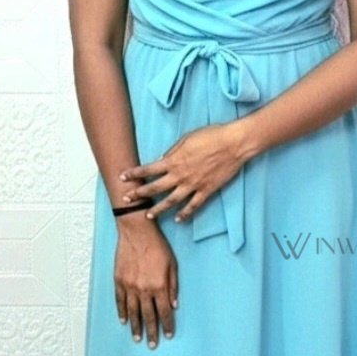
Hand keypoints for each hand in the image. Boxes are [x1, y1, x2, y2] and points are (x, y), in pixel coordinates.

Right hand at [114, 216, 176, 347]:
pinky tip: (124, 321)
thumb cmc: (157, 245)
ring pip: (132, 312)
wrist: (137, 231)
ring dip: (135, 327)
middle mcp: (143, 290)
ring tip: (138, 338)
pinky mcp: (119, 281)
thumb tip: (173, 305)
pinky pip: (120, 301)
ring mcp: (129, 286)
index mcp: (159, 286)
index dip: (167, 325)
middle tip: (152, 345)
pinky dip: (122, 312)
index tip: (168, 335)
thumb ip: (173, 287)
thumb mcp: (172, 265)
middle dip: (151, 332)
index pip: (164, 312)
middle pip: (148, 316)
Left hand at [119, 122, 247, 225]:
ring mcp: (193, 185)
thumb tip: (162, 158)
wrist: (233, 144)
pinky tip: (178, 219)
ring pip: (171, 201)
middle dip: (139, 194)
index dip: (134, 174)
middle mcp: (180, 175)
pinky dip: (185, 213)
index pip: (148, 169)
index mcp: (174, 161)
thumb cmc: (211, 136)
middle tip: (126, 199)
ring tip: (148, 216)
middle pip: (155, 188)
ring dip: (158, 209)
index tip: (122, 177)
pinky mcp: (206, 191)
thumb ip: (173, 151)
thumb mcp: (187, 138)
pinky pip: (193, 205)